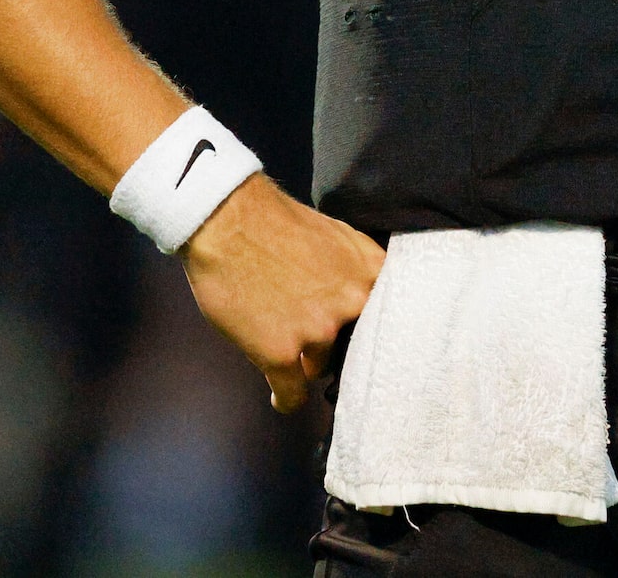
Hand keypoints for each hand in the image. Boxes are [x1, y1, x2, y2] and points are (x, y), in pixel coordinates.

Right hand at [182, 176, 385, 412]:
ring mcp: (318, 332)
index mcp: (371, 273)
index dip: (375, 333)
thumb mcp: (337, 236)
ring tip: (288, 350)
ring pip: (318, 367)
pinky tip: (282, 399)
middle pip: (353, 347)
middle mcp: (353, 305)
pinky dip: (287, 399)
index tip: (366, 344)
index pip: (390, 319)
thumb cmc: (275, 221)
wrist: (227, 219)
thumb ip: (357, 270)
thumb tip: (363, 298)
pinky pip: (292, 394)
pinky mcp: (281, 354)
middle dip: (335, 345)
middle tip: (316, 341)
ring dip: (304, 362)